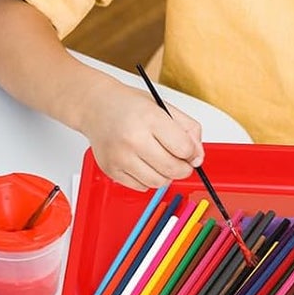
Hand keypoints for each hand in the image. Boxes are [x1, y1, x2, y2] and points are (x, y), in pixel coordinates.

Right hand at [79, 79, 202, 190]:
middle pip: (173, 170)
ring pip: (159, 182)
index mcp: (150, 119)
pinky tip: (143, 163)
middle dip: (183, 168)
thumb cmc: (130, 106)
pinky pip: (141, 187)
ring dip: (166, 175)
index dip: (192, 153)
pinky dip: (148, 179)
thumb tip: (198, 158)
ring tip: (160, 160)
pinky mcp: (110, 170)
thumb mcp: (166, 108)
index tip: (189, 151)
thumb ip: (190, 131)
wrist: (95, 106)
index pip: (184, 149)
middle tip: (179, 160)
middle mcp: (133, 139)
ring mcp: (120, 157)